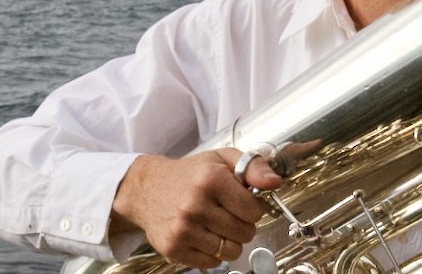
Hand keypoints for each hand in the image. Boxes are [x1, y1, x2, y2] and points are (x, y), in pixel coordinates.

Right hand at [110, 149, 281, 267]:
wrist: (146, 188)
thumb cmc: (189, 173)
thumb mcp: (222, 159)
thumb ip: (253, 167)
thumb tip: (275, 182)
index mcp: (211, 180)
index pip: (253, 210)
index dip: (253, 208)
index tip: (243, 203)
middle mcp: (196, 205)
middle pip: (244, 232)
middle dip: (243, 225)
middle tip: (231, 215)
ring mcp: (183, 229)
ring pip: (230, 251)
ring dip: (230, 241)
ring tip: (219, 226)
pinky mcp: (173, 248)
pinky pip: (211, 262)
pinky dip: (214, 253)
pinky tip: (205, 236)